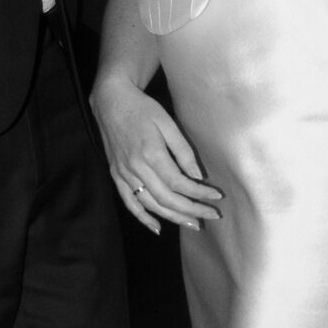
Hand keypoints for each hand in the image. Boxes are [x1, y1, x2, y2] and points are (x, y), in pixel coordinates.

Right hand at [90, 75, 221, 234]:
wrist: (111, 100)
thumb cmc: (142, 108)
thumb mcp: (167, 122)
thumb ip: (183, 150)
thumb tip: (196, 176)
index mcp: (151, 153)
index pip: (179, 183)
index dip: (199, 193)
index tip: (216, 196)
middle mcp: (136, 167)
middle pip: (167, 198)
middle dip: (192, 210)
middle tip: (211, 216)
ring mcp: (124, 173)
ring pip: (150, 204)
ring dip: (173, 217)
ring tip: (193, 224)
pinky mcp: (116, 175)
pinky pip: (129, 202)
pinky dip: (142, 217)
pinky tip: (157, 227)